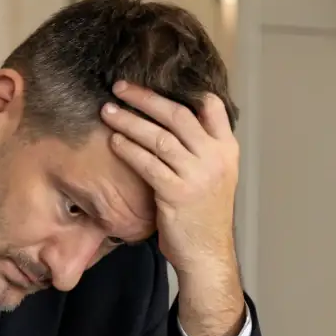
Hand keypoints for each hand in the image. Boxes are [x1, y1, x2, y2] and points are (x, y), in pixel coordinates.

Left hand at [101, 83, 245, 335]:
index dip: (184, 90)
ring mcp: (197, 175)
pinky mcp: (176, 193)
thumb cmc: (204, 217)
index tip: (157, 81)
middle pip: (177, 114)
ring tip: (108, 112)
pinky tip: (114, 142)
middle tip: (121, 87)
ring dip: (130, 121)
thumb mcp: (214, 177)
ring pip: (159, 137)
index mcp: (227, 150)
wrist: (206, 254)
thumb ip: (201, 149)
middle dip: (145, 98)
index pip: (212, 106)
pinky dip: (129, 149)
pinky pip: (147, 163)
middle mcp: (215, 158)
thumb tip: (174, 122)